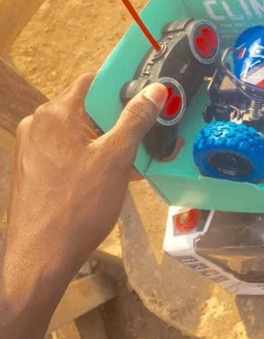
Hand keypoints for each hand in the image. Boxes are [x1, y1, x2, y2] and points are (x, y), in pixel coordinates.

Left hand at [3, 74, 167, 290]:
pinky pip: (66, 155)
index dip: (123, 87)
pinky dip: (89, 161)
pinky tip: (109, 181)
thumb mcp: (116, 159)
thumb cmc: (79, 205)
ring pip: (77, 136)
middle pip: (86, 110)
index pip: (93, 82)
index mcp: (55, 114)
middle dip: (118, 123)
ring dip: (106, 146)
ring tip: (133, 166)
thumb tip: (156, 90)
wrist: (41, 256)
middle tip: (146, 139)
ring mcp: (31, 150)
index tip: (149, 99)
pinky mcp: (31, 172)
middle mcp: (37, 125)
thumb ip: (135, 120)